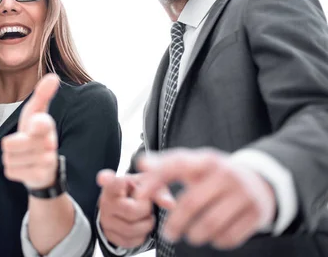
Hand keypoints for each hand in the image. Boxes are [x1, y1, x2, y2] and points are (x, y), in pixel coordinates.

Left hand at [1, 74, 58, 188]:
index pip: (42, 124)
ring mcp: (46, 162)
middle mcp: (50, 144)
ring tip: (22, 155)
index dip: (37, 125)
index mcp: (46, 125)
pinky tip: (24, 167)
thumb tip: (54, 76)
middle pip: (13, 144)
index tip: (36, 124)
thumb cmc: (35, 133)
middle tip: (21, 143)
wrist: (43, 165)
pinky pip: (11, 172)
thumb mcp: (36, 112)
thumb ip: (42, 95)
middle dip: (11, 144)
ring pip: (10, 159)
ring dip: (11, 157)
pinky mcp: (39, 176)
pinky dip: (13, 169)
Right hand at [97, 170, 174, 248]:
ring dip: (145, 225)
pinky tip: (139, 226)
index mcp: (114, 185)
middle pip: (131, 211)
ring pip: (131, 229)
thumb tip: (170, 204)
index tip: (104, 178)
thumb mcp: (148, 186)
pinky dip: (140, 236)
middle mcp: (106, 202)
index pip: (110, 182)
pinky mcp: (109, 235)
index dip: (107, 179)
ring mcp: (105, 220)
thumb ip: (159, 192)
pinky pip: (129, 241)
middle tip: (146, 205)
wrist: (125, 204)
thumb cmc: (137, 191)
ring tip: (145, 216)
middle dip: (145, 210)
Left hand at [134, 148, 276, 248]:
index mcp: (206, 159)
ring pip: (211, 224)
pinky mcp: (256, 213)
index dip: (155, 179)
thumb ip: (167, 165)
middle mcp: (226, 174)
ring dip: (194, 235)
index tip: (140, 196)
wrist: (261, 181)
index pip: (176, 164)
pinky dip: (216, 241)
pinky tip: (212, 237)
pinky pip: (230, 236)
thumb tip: (141, 162)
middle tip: (168, 233)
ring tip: (190, 235)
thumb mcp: (195, 165)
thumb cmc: (216, 175)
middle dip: (175, 222)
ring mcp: (243, 193)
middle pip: (191, 203)